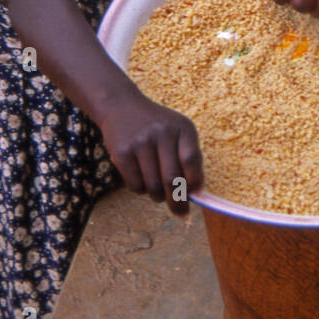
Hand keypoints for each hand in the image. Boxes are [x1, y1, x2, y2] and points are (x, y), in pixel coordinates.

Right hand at [98, 87, 202, 216]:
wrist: (122, 107)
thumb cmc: (157, 126)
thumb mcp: (177, 131)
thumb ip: (188, 157)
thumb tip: (196, 193)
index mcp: (182, 127)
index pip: (192, 160)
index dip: (194, 182)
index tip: (194, 195)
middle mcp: (163, 132)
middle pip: (172, 180)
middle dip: (178, 202)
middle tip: (180, 212)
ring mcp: (141, 142)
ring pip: (154, 186)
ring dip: (158, 197)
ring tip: (158, 191)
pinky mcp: (122, 152)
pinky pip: (135, 185)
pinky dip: (141, 190)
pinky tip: (142, 180)